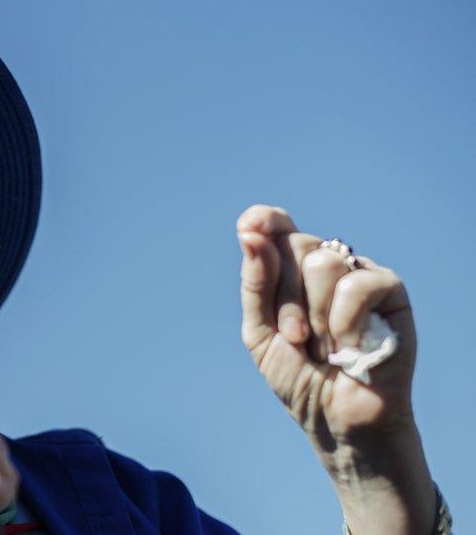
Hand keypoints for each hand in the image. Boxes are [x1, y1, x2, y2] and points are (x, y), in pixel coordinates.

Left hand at [236, 204, 415, 444]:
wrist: (335, 417)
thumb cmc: (297, 375)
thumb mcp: (259, 332)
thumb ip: (255, 283)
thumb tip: (249, 233)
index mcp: (289, 270)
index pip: (277, 226)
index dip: (264, 220)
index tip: (248, 228)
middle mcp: (324, 263)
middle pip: (294, 245)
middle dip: (285, 299)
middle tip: (296, 338)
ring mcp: (356, 272)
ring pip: (322, 262)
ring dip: (315, 316)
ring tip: (325, 346)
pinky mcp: (389, 289)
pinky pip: (356, 283)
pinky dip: (344, 322)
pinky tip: (349, 346)